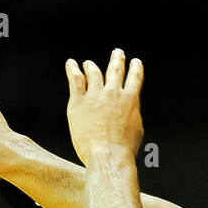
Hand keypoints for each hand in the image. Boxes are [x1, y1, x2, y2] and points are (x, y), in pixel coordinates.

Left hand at [65, 49, 143, 165]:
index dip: (135, 68)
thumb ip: (132, 116)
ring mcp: (95, 96)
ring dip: (92, 66)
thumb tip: (130, 112)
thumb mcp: (137, 130)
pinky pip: (75, 80)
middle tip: (118, 53)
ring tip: (89, 63)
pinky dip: (73, 69)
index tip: (135, 62)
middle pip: (115, 70)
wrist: (108, 155)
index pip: (135, 78)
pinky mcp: (79, 102)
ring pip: (94, 73)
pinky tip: (71, 63)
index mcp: (130, 99)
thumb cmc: (124, 149)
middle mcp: (113, 93)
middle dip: (117, 60)